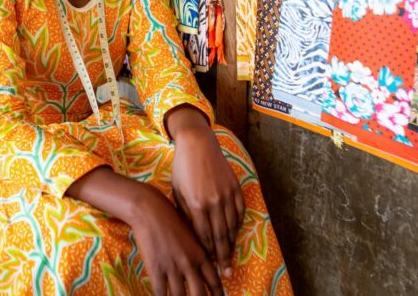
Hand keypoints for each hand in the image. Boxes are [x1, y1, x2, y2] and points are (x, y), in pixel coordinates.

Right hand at [129, 185, 223, 295]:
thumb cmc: (171, 219)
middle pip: (199, 294)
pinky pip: (160, 292)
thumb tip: (207, 266)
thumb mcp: (191, 235)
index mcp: (201, 254)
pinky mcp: (156, 269)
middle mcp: (189, 263)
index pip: (214, 281)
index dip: (218, 294)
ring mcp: (172, 267)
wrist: (150, 210)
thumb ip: (199, 252)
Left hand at [168, 107, 244, 277]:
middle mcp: (213, 202)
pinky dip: (238, 224)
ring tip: (230, 258)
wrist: (197, 143)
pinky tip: (235, 233)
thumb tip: (192, 235)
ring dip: (231, 244)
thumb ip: (186, 214)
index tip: (210, 266)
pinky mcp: (235, 187)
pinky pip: (239, 211)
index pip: (204, 236)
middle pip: (220, 237)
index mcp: (196, 205)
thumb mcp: (178, 192)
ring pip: (231, 226)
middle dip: (223, 257)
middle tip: (226, 273)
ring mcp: (226, 194)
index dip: (208, 253)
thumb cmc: (182, 168)